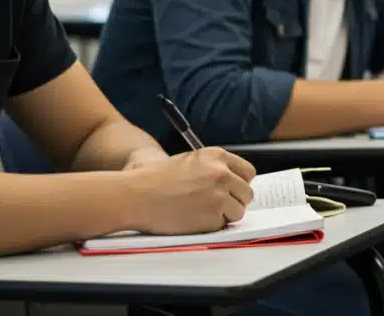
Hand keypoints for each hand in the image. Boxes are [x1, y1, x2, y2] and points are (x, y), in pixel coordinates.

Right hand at [124, 147, 256, 234]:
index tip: (233, 190)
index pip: (248, 172)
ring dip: (224, 215)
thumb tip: (235, 181)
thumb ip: (214, 167)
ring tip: (202, 213)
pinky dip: (211, 226)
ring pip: (238, 211)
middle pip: (247, 193)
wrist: (135, 195)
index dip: (240, 183)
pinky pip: (222, 225)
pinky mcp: (212, 217)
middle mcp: (222, 174)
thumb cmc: (156, 178)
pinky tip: (193, 219)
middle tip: (217, 205)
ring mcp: (219, 196)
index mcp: (217, 156)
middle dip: (235, 201)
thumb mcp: (190, 161)